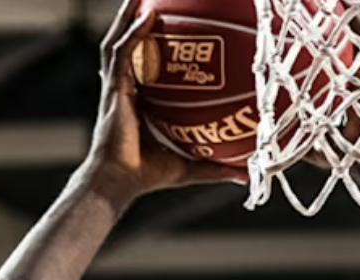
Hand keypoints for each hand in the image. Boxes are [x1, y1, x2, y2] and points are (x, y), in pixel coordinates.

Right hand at [83, 1, 247, 201]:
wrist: (117, 182)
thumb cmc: (146, 176)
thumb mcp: (189, 167)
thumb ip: (215, 167)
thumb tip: (246, 175)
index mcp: (138, 100)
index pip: (144, 63)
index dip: (151, 42)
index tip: (167, 24)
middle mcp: (125, 88)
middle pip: (128, 44)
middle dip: (136, 19)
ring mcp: (116, 86)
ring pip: (119, 41)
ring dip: (129, 16)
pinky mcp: (114, 89)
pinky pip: (124, 54)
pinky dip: (134, 34)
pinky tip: (147, 16)